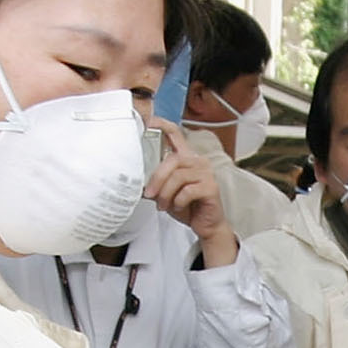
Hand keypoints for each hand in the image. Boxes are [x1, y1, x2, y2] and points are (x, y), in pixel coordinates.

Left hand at [145, 123, 233, 265]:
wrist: (206, 225)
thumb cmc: (187, 206)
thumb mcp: (166, 191)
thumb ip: (156, 181)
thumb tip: (136, 179)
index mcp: (186, 158)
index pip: (175, 134)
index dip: (162, 125)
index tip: (149, 122)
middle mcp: (198, 161)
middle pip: (172, 159)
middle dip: (157, 178)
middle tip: (149, 194)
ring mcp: (206, 173)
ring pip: (178, 176)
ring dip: (166, 193)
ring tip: (163, 205)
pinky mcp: (211, 187)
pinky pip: (187, 191)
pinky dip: (178, 201)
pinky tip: (178, 207)